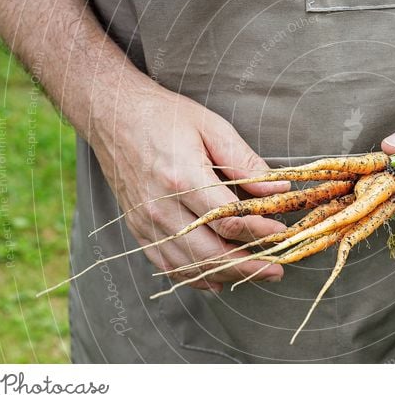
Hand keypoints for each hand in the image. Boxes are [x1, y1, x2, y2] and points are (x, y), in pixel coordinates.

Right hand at [89, 75, 288, 290]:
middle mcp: (161, 206)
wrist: (112, 115)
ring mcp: (146, 221)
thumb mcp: (212, 128)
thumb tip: (279, 189)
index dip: (259, 231)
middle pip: (211, 251)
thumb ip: (245, 162)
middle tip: (277, 270)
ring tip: (256, 274)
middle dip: (249, 265)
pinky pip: (167, 264)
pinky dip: (195, 277)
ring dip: (226, 274)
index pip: (228, 219)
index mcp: (182, 177)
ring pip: (191, 264)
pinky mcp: (138, 228)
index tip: (281, 233)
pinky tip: (218, 280)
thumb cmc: (166, 116)